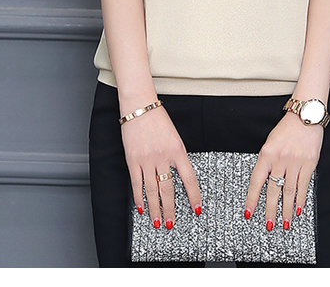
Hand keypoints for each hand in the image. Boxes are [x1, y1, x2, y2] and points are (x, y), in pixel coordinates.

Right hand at [121, 104, 201, 229]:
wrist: (140, 106)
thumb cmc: (157, 119)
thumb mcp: (174, 137)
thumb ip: (176, 156)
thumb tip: (177, 177)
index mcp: (177, 150)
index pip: (188, 178)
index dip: (193, 196)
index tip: (196, 208)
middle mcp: (163, 156)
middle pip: (168, 189)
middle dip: (170, 209)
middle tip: (171, 223)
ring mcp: (147, 159)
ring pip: (151, 190)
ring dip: (154, 209)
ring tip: (157, 222)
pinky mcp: (133, 159)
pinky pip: (136, 183)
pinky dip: (139, 197)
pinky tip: (141, 207)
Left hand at [244, 111, 322, 230]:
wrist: (305, 115)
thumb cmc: (287, 128)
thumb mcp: (270, 142)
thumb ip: (267, 161)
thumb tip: (264, 182)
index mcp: (267, 153)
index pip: (256, 181)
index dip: (252, 198)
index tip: (249, 212)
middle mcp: (280, 159)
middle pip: (273, 190)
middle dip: (270, 210)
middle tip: (269, 224)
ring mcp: (295, 162)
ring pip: (289, 191)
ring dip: (286, 209)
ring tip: (284, 223)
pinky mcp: (309, 163)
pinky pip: (303, 185)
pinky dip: (301, 199)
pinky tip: (298, 209)